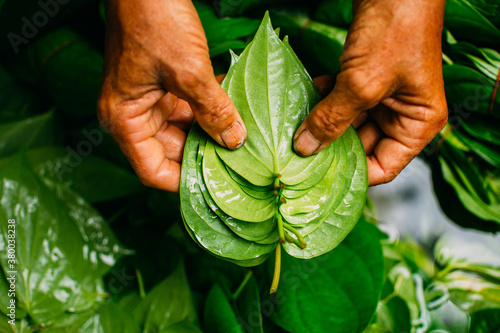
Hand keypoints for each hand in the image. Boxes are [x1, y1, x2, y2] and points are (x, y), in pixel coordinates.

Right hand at [98, 0, 245, 192]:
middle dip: (204, 158)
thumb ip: (213, 111)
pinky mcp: (165, 87)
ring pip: (184, 133)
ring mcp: (149, 101)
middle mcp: (134, 116)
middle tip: (239, 166)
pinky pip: (189, 112)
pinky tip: (236, 119)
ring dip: (210, 137)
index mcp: (125, 119)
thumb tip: (235, 142)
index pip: (152, 171)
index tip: (217, 186)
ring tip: (242, 145)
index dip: (184, 183)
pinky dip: (210, 116)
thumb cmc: (155, 21)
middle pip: (171, 154)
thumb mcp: (189, 72)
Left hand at [293, 0, 447, 184]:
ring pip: (347, 123)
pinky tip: (307, 95)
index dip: (352, 174)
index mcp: (417, 125)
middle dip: (331, 147)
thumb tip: (305, 148)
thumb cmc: (395, 31)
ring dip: (323, 122)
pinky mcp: (365, 78)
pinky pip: (341, 100)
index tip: (317, 176)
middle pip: (362, 146)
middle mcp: (402, 115)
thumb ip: (332, 119)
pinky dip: (325, 99)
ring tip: (296, 127)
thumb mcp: (362, 84)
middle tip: (298, 154)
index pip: (384, 167)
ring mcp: (383, 96)